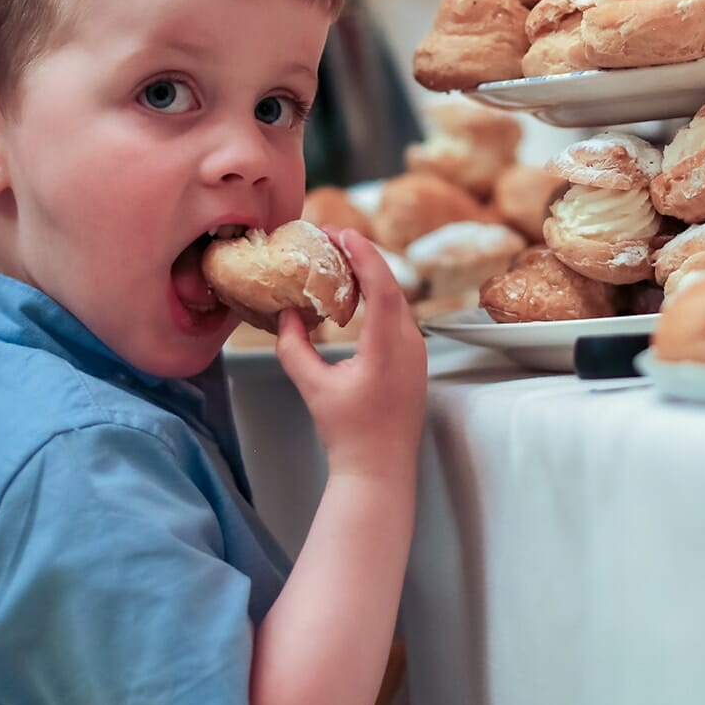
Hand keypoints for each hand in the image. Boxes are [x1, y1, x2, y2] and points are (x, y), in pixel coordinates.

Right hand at [275, 230, 426, 479]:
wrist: (379, 471)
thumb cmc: (348, 434)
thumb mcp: (312, 387)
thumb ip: (293, 347)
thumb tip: (286, 315)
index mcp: (388, 349)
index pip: (382, 288)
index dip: (364, 255)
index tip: (343, 233)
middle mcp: (411, 346)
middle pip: (392, 287)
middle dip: (364, 257)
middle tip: (333, 237)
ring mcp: (418, 354)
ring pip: (398, 301)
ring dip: (372, 277)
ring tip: (341, 259)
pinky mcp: (416, 362)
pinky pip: (400, 318)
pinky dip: (379, 298)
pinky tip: (357, 296)